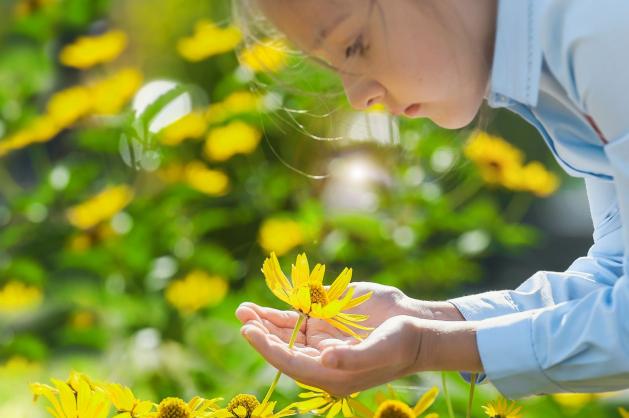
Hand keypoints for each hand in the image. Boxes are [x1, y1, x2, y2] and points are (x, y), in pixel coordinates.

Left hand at [236, 282, 416, 351]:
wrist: (415, 328)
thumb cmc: (400, 344)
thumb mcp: (379, 351)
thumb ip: (351, 359)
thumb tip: (323, 359)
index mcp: (330, 374)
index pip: (290, 362)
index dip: (268, 348)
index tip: (249, 332)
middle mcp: (320, 358)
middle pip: (282, 346)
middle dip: (260, 332)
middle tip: (242, 316)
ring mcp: (321, 338)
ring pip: (285, 331)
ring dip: (264, 321)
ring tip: (243, 310)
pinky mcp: (326, 320)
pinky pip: (297, 317)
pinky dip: (279, 312)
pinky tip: (262, 307)